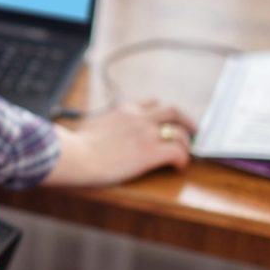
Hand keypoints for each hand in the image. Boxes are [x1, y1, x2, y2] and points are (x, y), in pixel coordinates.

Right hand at [41, 99, 197, 187]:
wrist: (75, 155)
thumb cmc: (75, 146)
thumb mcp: (90, 126)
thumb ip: (103, 125)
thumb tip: (97, 132)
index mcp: (123, 109)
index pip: (151, 102)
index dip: (162, 112)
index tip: (165, 120)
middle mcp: (138, 116)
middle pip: (173, 110)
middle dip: (187, 120)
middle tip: (193, 131)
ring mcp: (146, 133)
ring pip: (180, 130)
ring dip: (187, 142)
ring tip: (187, 153)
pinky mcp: (150, 152)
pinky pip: (177, 152)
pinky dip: (183, 159)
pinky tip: (179, 167)